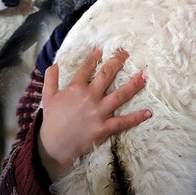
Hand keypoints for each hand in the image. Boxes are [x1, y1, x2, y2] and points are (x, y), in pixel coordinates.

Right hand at [37, 48, 150, 180]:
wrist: (55, 145)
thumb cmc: (52, 121)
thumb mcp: (47, 97)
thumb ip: (50, 79)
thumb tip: (54, 64)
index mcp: (75, 88)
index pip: (87, 68)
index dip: (95, 57)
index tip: (102, 49)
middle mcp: (89, 97)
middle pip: (107, 75)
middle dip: (117, 62)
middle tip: (126, 53)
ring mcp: (98, 112)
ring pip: (120, 95)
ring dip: (134, 85)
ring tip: (145, 76)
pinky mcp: (104, 127)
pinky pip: (123, 121)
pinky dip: (136, 117)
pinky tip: (148, 112)